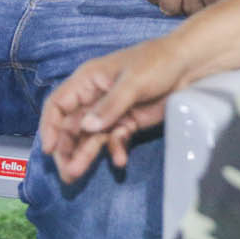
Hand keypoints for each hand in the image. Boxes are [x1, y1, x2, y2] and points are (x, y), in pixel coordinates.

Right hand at [40, 38, 182, 180]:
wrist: (189, 65)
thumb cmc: (158, 62)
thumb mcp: (133, 81)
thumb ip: (110, 105)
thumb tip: (86, 128)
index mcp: (88, 80)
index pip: (59, 104)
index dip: (50, 127)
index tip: (50, 149)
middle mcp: (95, 97)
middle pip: (72, 126)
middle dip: (67, 149)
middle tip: (67, 173)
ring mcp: (111, 111)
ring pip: (90, 137)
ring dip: (85, 155)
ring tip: (77, 176)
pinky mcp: (128, 122)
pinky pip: (114, 139)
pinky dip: (114, 150)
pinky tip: (120, 160)